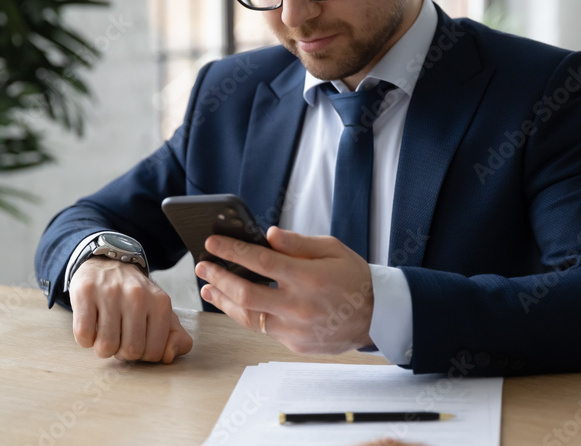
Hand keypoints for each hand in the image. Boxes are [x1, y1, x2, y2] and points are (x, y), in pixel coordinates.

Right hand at [68, 257, 192, 362]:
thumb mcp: (162, 313)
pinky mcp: (86, 291)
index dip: (143, 354)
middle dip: (122, 352)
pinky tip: (91, 325)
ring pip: (106, 347)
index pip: (154, 352)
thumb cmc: (136, 297)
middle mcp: (137, 295)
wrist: (108, 263)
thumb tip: (168, 356)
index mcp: (160, 302)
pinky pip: (84, 335)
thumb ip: (177, 338)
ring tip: (105, 332)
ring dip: (102, 347)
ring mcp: (110, 292)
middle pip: (130, 351)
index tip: (137, 340)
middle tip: (119, 336)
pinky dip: (85, 339)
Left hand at [194, 227, 374, 354]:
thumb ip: (298, 243)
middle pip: (246, 293)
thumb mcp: (332, 249)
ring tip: (207, 288)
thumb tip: (268, 235)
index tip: (213, 243)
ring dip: (224, 301)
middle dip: (219, 277)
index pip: (260, 261)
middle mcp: (300, 305)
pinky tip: (234, 304)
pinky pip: (264, 329)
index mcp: (308, 277)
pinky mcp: (295, 344)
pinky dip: (246, 315)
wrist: (377, 316)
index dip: (232, 251)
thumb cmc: (354, 277)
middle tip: (202, 266)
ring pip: (249, 317)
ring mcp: (296, 329)